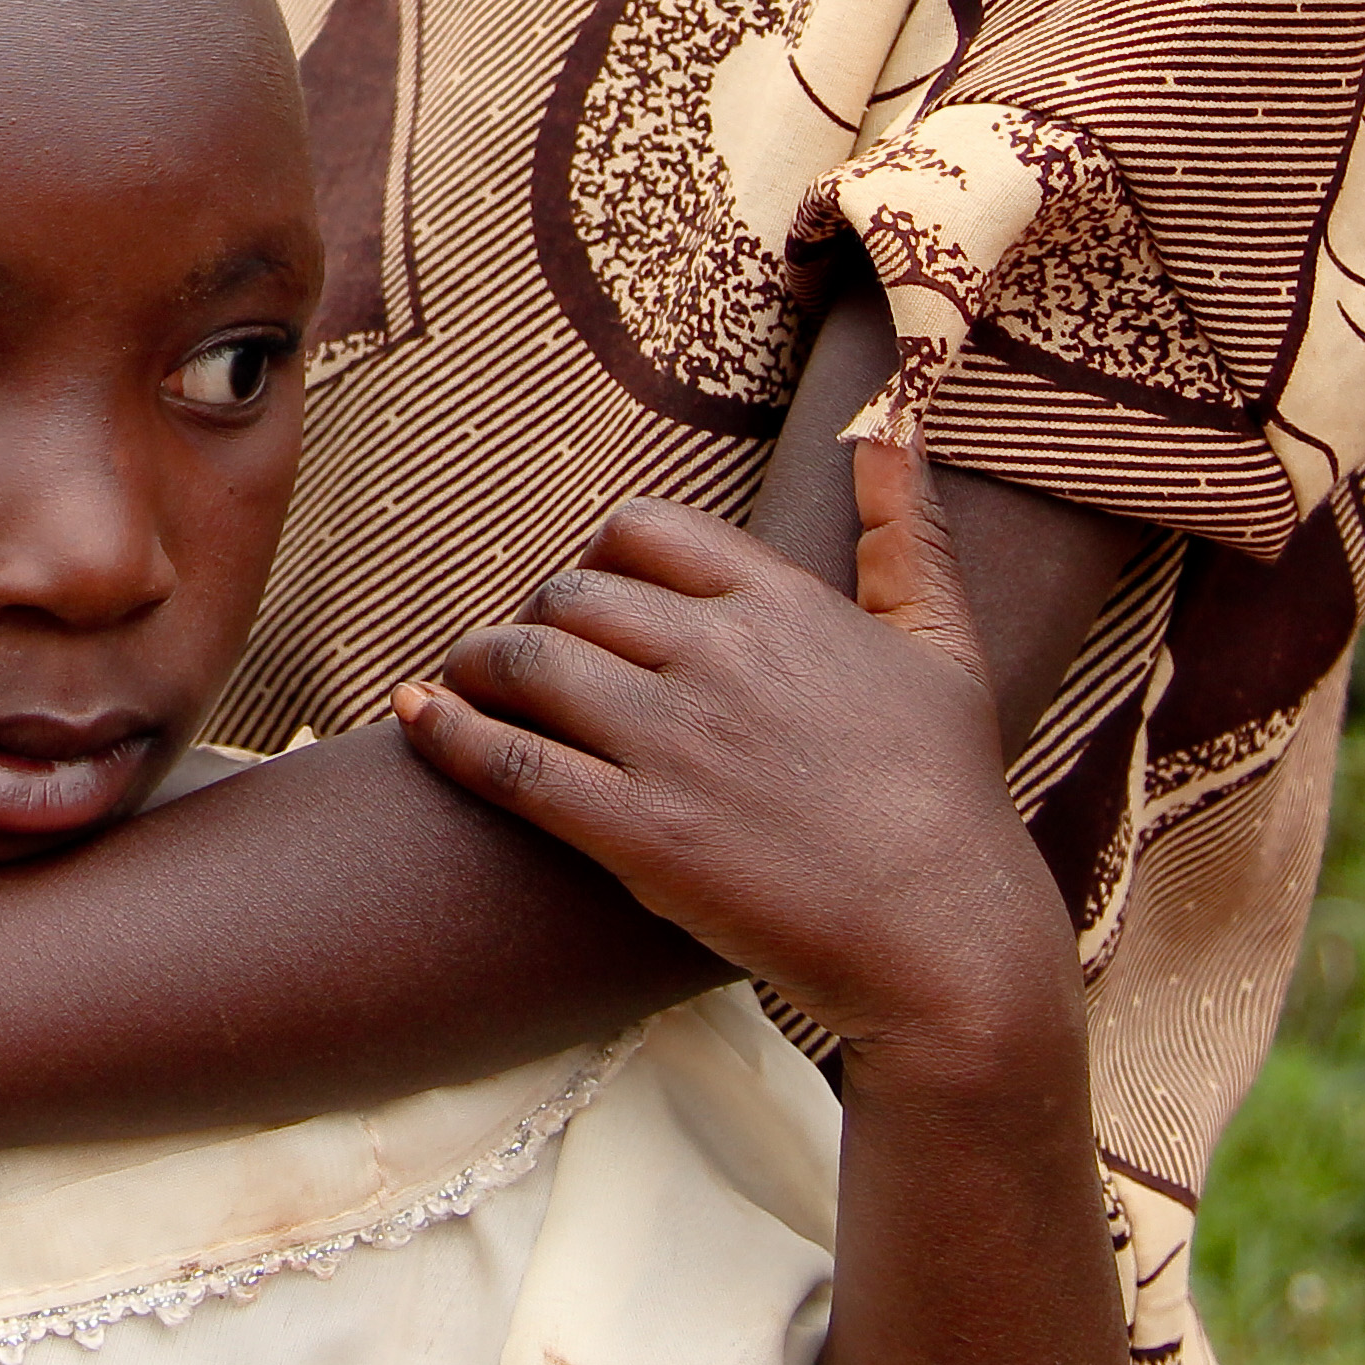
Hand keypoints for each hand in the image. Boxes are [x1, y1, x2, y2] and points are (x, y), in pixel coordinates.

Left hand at [393, 441, 1067, 1055]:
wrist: (947, 941)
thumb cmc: (949, 794)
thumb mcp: (943, 642)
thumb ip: (906, 530)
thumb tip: (892, 423)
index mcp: (781, 602)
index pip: (643, 530)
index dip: (600, 558)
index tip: (594, 598)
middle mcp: (719, 654)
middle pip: (572, 594)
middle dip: (537, 619)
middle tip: (528, 662)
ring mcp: (675, 744)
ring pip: (527, 663)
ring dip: (479, 666)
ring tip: (464, 684)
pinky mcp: (640, 834)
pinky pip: (510, 762)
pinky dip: (447, 733)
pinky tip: (414, 718)